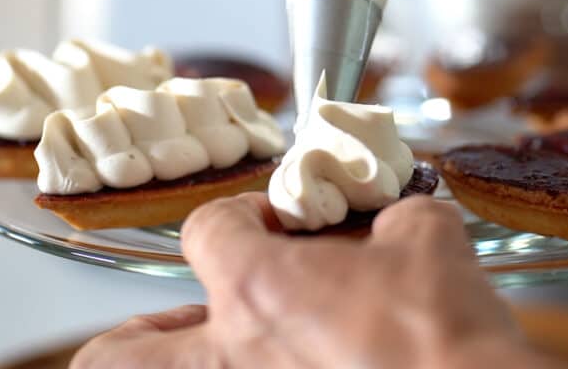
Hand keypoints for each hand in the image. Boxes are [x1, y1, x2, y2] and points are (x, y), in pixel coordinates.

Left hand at [71, 194, 547, 367]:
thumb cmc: (445, 337)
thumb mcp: (428, 242)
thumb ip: (395, 217)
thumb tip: (393, 218)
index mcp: (258, 288)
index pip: (208, 229)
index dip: (242, 214)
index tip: (279, 220)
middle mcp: (234, 357)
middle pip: (121, 354)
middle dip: (139, 335)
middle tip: (177, 324)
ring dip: (190, 362)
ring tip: (225, 352)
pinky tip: (307, 364)